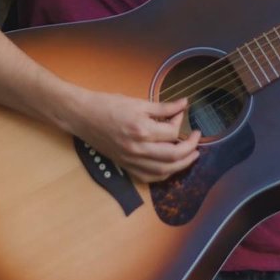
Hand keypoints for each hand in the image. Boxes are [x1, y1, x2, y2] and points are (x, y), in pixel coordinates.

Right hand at [65, 89, 201, 183]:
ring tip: (191, 156)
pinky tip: (170, 166)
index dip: (180, 123)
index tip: (180, 114)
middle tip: (197, 139)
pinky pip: (148, 177)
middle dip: (190, 149)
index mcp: (142, 130)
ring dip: (181, 165)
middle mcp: (138, 148)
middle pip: (173, 156)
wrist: (82, 116)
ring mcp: (131, 160)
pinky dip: (163, 174)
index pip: (172, 132)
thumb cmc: (107, 105)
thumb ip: (163, 107)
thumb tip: (184, 104)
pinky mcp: (125, 165)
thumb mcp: (137, 102)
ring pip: (163, 170)